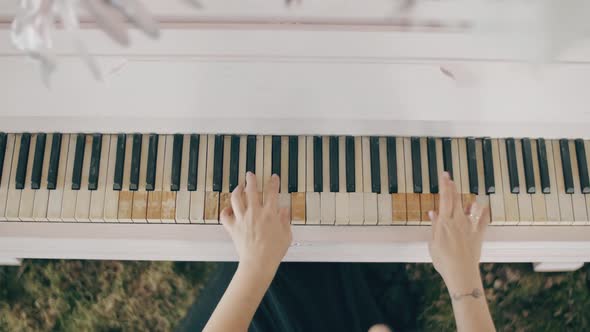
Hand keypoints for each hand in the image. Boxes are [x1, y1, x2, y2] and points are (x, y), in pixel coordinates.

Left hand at [220, 172, 291, 273]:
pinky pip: (225, 216)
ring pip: (236, 198)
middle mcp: (255, 213)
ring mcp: (242, 219)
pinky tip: (228, 208)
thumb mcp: (286, 235)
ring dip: (237, 190)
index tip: (273, 177)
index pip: (272, 192)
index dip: (273, 182)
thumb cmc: (273, 252)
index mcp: (270, 214)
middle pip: (251, 190)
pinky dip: (225, 211)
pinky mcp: (233, 228)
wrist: (258, 263)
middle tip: (250, 174)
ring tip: (239, 186)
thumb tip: (284, 210)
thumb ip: (285, 221)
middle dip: (251, 179)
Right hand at [428, 172, 488, 291]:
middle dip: (452, 187)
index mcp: (445, 222)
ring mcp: (469, 227)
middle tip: (450, 178)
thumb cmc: (444, 260)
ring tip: (462, 192)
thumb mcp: (433, 243)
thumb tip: (433, 213)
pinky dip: (483, 213)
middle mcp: (458, 221)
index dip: (444, 185)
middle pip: (455, 199)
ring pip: (468, 207)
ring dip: (465, 198)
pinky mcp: (478, 234)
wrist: (461, 272)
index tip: (444, 175)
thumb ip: (435, 226)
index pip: (444, 198)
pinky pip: (482, 221)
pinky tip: (484, 207)